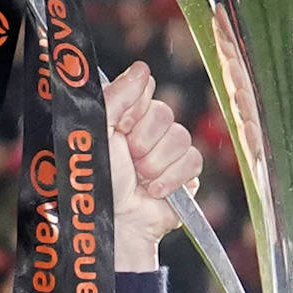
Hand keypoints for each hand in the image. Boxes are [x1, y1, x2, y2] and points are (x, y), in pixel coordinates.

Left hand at [103, 60, 201, 270]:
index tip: (120, 129)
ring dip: (156, 163)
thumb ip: (116, 96)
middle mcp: (146, 131)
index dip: (133, 109)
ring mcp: (167, 152)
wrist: (116, 224)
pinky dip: (172, 178)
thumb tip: (142, 68)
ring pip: (180, 137)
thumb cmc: (99, 181)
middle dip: (143, 141)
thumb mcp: (99, 132)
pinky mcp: (185, 175)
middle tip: (128, 160)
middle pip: (164, 112)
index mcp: (124, 116)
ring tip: (140, 180)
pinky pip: (193, 160)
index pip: (143, 88)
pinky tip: (155, 190)